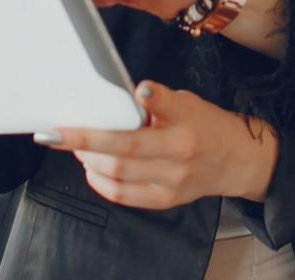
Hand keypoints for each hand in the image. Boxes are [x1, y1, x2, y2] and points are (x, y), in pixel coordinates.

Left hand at [36, 81, 279, 208]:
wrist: (236, 160)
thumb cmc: (206, 125)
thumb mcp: (187, 102)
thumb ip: (157, 103)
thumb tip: (119, 98)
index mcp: (186, 121)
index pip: (161, 109)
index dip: (143, 103)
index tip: (127, 96)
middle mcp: (179, 152)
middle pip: (125, 149)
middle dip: (86, 141)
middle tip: (58, 133)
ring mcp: (172, 180)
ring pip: (119, 173)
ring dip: (90, 160)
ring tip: (76, 148)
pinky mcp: (165, 199)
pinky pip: (124, 195)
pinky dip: (101, 182)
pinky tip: (92, 168)